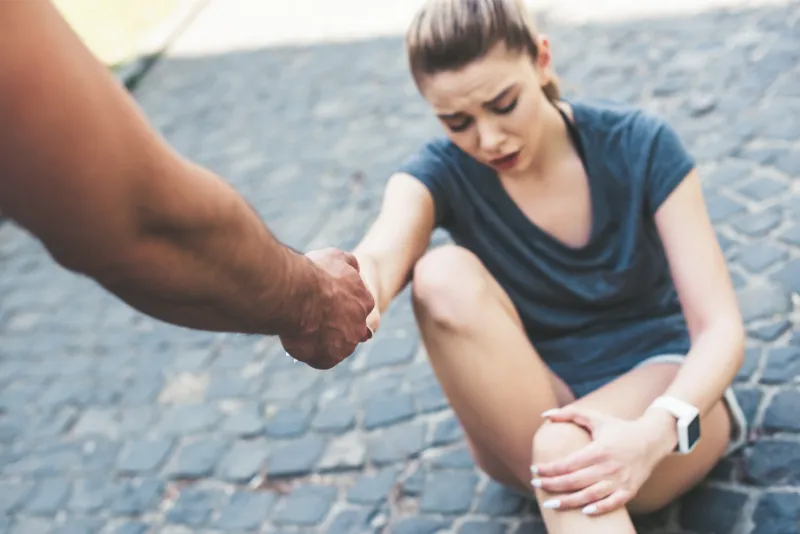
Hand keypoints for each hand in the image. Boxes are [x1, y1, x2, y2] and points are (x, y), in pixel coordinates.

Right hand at [280, 247, 374, 368]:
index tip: (327, 303)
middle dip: (334, 326)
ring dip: (323, 341)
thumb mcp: (335, 258)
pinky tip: (299, 342)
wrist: (298, 294)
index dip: (341, 306)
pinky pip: (322, 360)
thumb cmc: (314, 273)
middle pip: (349, 330)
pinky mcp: (329, 359)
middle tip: (313, 321)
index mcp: (364, 301)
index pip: (358, 308)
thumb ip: (347, 264)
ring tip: (303, 332)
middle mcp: (360, 325)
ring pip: (336, 346)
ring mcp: (346, 344)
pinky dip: (312, 354)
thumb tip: (354, 267)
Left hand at [530, 406, 674, 515]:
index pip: (567, 463)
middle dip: (552, 485)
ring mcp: (620, 480)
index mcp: (599, 449)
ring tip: (550, 504)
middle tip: (536, 485)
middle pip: (574, 481)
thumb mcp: (595, 417)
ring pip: (590, 495)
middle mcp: (609, 467)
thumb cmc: (618, 428)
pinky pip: (612, 504)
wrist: (652, 440)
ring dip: (568, 501)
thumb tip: (544, 415)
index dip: (549, 468)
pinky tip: (583, 512)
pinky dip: (599, 509)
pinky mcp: (629, 491)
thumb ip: (569, 413)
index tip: (535, 469)